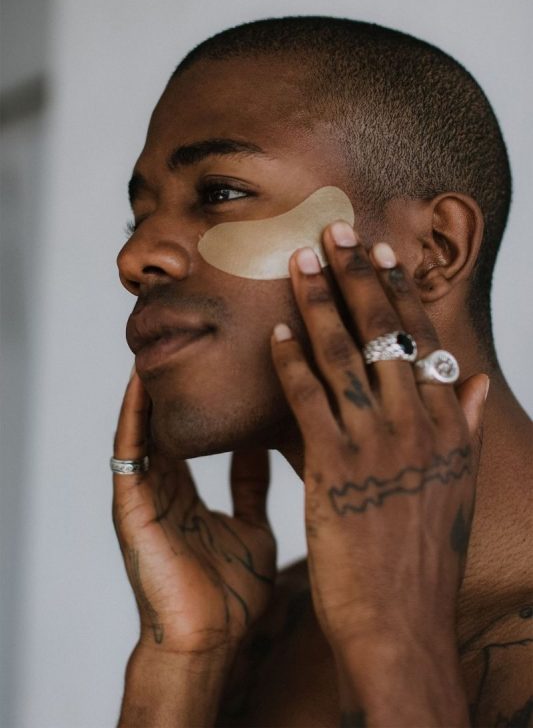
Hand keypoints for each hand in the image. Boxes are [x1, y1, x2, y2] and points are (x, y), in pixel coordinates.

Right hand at [111, 371, 275, 661]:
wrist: (209, 644)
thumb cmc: (232, 597)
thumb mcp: (253, 528)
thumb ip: (253, 490)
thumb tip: (263, 452)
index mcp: (187, 495)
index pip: (194, 435)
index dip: (207, 399)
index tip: (225, 362)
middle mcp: (163, 489)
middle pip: (166, 423)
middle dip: (175, 383)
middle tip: (189, 336)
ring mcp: (144, 496)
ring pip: (144, 428)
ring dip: (151, 387)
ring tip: (160, 343)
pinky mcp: (131, 506)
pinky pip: (129, 452)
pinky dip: (133, 415)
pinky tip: (140, 381)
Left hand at [271, 225, 487, 656]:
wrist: (402, 621)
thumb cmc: (424, 554)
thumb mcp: (458, 486)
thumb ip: (463, 426)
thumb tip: (468, 378)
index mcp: (446, 424)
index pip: (420, 339)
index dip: (397, 291)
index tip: (378, 253)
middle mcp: (417, 423)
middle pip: (382, 332)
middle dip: (354, 276)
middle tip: (332, 231)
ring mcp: (376, 443)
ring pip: (343, 353)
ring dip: (317, 301)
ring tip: (298, 261)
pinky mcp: (335, 467)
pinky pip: (309, 398)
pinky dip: (290, 360)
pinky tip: (275, 331)